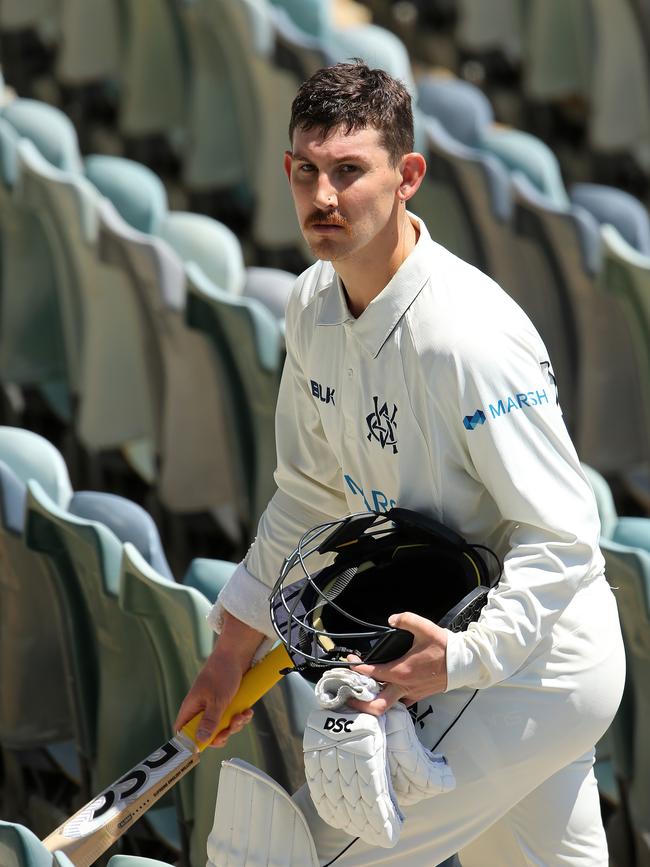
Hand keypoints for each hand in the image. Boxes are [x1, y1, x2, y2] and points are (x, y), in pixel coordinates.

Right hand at [174, 612, 264, 747]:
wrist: (237, 654)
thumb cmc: (222, 673)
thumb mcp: (217, 700)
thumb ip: (209, 721)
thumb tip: (200, 741)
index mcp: (192, 708)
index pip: (183, 731)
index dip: (191, 741)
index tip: (207, 744)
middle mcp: (201, 709)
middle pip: (206, 733)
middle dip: (222, 733)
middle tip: (231, 727)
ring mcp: (214, 706)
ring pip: (222, 726)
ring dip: (235, 724)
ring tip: (243, 715)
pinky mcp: (227, 703)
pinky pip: (232, 718)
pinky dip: (240, 716)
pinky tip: (247, 711)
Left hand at [345, 612, 447, 716]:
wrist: (463, 663)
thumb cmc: (443, 647)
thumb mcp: (424, 628)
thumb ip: (406, 620)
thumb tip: (392, 619)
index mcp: (401, 671)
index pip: (372, 673)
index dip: (357, 667)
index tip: (349, 661)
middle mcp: (404, 687)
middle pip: (376, 705)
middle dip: (359, 702)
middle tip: (348, 694)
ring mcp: (411, 694)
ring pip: (387, 706)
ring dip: (373, 701)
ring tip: (362, 691)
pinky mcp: (418, 696)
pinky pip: (399, 703)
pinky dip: (389, 699)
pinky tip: (384, 690)